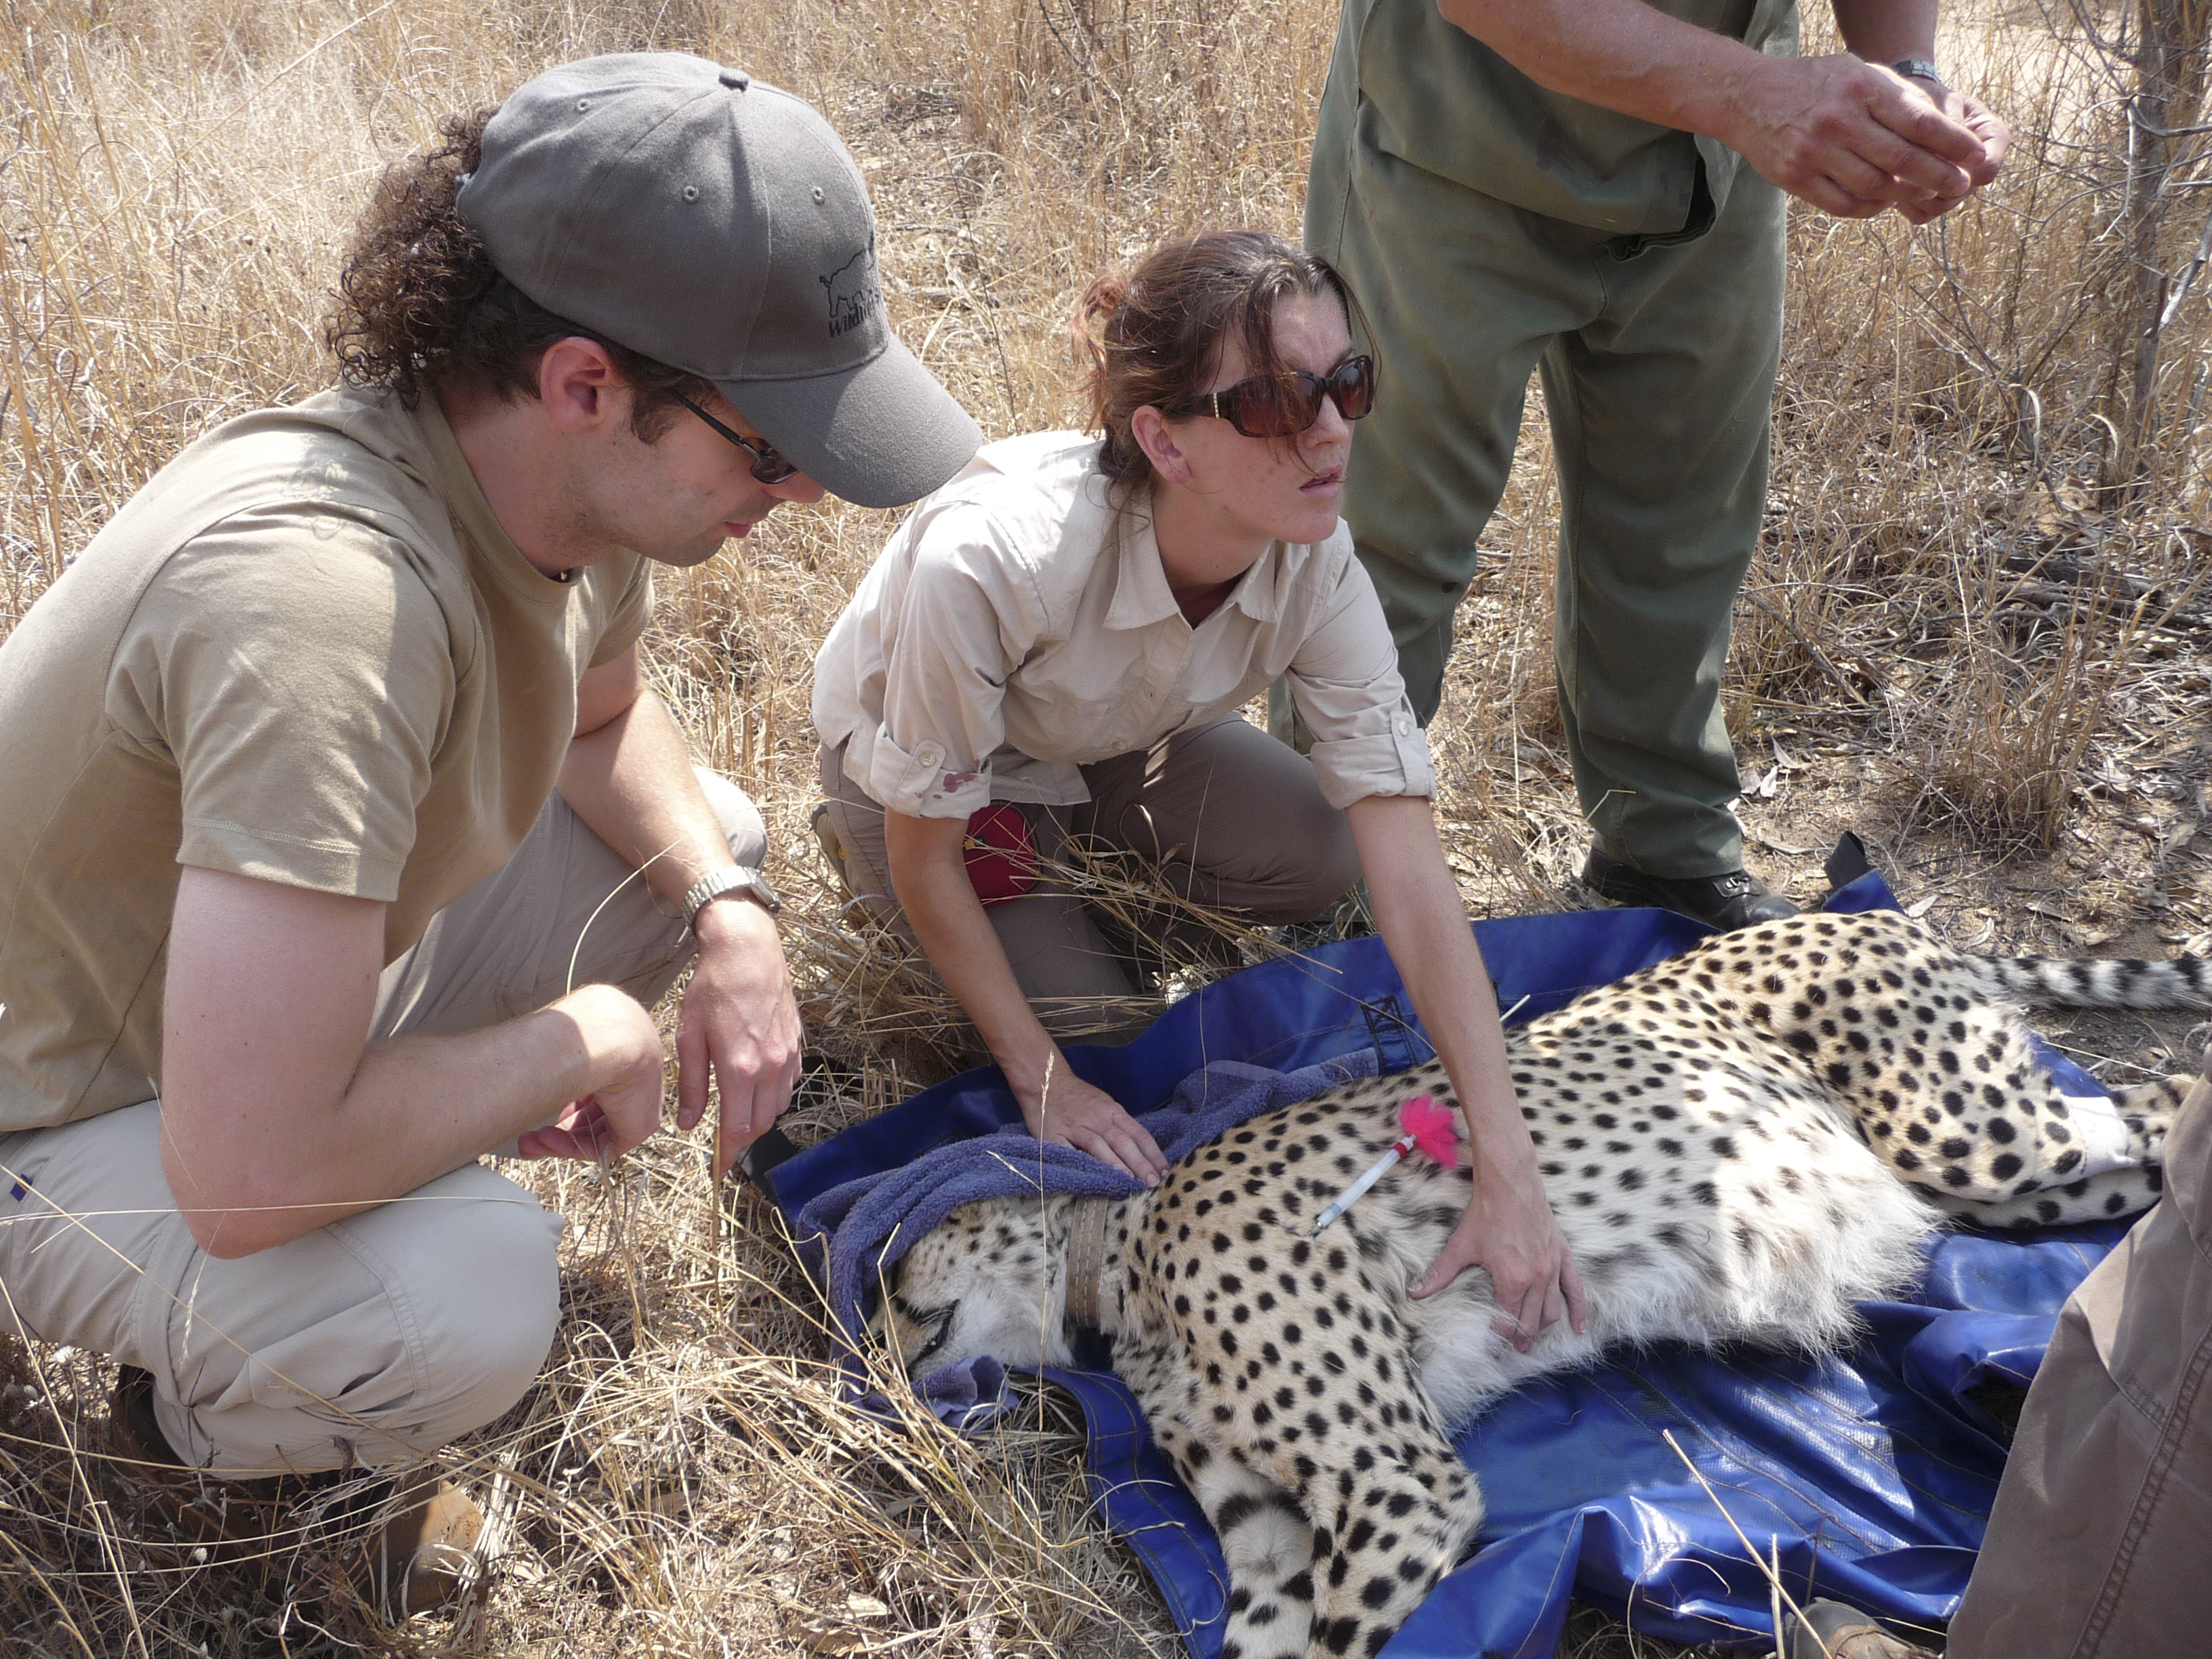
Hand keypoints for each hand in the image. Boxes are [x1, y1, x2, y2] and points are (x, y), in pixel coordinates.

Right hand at [519, 983, 666, 1162]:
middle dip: (557, 1128)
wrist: (606, 1035)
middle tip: (526, 1136)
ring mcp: (639, 1102)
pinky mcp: (640, 1126)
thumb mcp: (569, 1046)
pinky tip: (543, 1139)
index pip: (593, 1086)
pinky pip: (603, 1145)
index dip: (565, 1099)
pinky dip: (570, 1146)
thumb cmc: (583, 1029)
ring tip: (526, 1141)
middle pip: (593, 1113)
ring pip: (594, 1133)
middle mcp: (633, 1079)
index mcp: (621, 1054)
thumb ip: (563, 1067)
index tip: (540, 1102)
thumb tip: (541, 1081)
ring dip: (557, 1140)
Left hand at [676, 895, 802, 1179]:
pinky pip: (789, 1085)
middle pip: (759, 1125)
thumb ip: (690, 1084)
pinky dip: (773, 1095)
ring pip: (777, 1108)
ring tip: (736, 1111)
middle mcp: (769, 1068)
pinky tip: (755, 1085)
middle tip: (721, 1142)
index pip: (736, 1130)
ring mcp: (787, 1056)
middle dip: (740, 1139)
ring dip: (757, 1117)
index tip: (718, 1172)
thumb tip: (687, 1123)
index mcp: (739, 1069)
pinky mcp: (797, 1044)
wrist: (748, 949)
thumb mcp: (689, 1036)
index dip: (727, 1156)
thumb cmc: (712, 988)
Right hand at [1026, 1069, 1169, 1185]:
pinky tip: (1093, 1178)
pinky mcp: (1055, 1136)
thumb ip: (1118, 1125)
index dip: (1152, 1153)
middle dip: (1140, 1163)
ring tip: (1130, 1183)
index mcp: (1112, 1110)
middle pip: (1123, 1141)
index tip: (1165, 1170)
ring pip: (1100, 1146)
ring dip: (1117, 1166)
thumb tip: (1141, 1152)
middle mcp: (1097, 1118)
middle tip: (1153, 1182)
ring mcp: (1076, 1127)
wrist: (1044, 1080)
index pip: (1138, 1133)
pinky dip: (1083, 1165)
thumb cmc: (1077, 1097)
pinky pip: (1070, 1152)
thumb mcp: (1103, 1104)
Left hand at [1412, 1161, 1586, 1352]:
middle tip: (1512, 1349)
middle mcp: (1537, 1277)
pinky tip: (1578, 1326)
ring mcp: (1552, 1266)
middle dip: (1520, 1338)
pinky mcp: (1562, 1254)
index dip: (1498, 1337)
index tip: (1490, 1349)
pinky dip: (1578, 1309)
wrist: (1510, 1182)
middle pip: (1531, 1320)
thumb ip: (1440, 1274)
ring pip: (1552, 1309)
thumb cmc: (1485, 1213)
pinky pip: (1575, 1287)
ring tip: (1531, 1339)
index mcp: (1512, 1279)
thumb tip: (1415, 1293)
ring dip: (1542, 1328)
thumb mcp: (1461, 1246)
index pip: (1507, 1320)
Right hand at [1722, 52, 1993, 219]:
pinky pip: (1844, 204)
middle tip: (1959, 186)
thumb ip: (1895, 98)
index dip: (1953, 144)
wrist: (1750, 97)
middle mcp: (1838, 120)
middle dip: (1938, 177)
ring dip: (1906, 196)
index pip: (1918, 122)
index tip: (1977, 156)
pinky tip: (1884, 203)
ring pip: (1875, 187)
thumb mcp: (1858, 72)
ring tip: (1925, 196)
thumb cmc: (1815, 84)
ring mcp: (1814, 152)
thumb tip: (1942, 130)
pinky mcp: (1795, 178)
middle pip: (1901, 159)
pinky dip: (1871, 208)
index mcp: (1861, 88)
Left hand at [1896, 86, 2009, 222]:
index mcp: (1992, 136)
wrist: (1905, 109)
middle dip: (1930, 181)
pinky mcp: (1933, 201)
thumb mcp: (1934, 101)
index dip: (1960, 168)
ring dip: (1914, 194)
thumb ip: (1941, 126)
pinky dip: (1903, 203)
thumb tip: (1940, 156)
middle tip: (1899, 167)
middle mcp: (1979, 167)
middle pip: (1961, 191)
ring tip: (1889, 174)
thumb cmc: (1922, 98)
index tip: (1932, 156)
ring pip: (1939, 206)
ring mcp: (1958, 187)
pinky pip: (1921, 215)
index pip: (1987, 166)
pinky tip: (1886, 184)